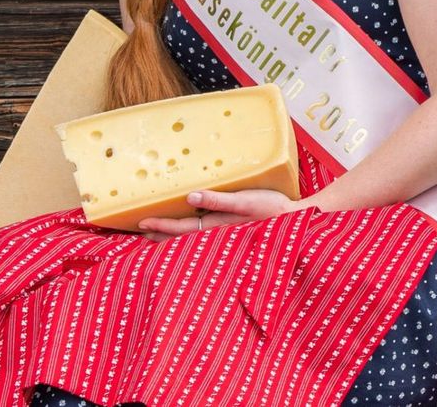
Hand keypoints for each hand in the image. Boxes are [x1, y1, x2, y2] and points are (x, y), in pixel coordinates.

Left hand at [135, 188, 305, 240]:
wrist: (297, 222)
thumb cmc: (273, 208)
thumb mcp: (246, 200)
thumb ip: (218, 200)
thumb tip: (190, 196)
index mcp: (218, 227)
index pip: (181, 229)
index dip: (161, 226)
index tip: (141, 222)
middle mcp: (218, 234)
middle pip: (182, 238)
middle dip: (160, 236)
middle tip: (139, 233)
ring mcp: (225, 235)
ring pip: (191, 239)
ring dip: (171, 237)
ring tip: (155, 235)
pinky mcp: (233, 231)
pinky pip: (204, 235)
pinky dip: (190, 235)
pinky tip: (188, 231)